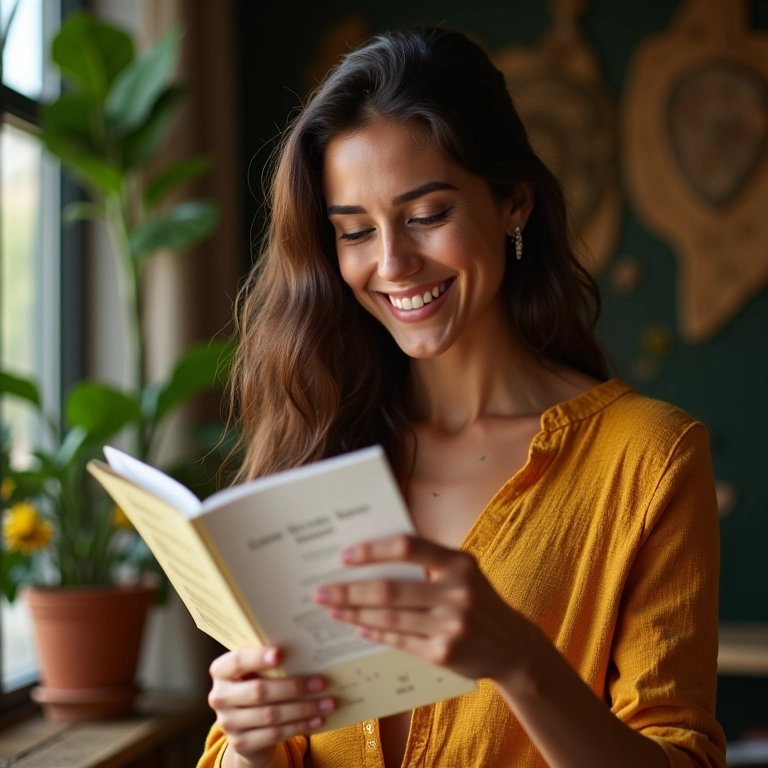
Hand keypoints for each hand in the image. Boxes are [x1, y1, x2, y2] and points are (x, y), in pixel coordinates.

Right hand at [208, 646, 335, 766]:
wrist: (246, 724)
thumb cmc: (258, 684)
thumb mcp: (258, 671)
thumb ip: (271, 661)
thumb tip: (308, 651)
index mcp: (221, 671)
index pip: (237, 661)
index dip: (257, 658)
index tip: (281, 653)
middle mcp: (219, 696)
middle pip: (259, 691)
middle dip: (294, 687)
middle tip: (321, 683)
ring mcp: (228, 723)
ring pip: (271, 715)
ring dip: (303, 709)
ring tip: (327, 703)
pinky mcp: (241, 743)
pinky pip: (275, 734)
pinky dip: (299, 727)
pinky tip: (317, 720)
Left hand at [314, 534, 530, 681]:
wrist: (511, 646)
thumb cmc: (475, 599)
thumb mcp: (461, 571)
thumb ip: (426, 561)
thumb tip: (370, 556)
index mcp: (459, 562)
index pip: (408, 547)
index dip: (372, 550)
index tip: (343, 556)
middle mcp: (458, 592)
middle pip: (389, 589)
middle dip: (349, 590)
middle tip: (320, 591)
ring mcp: (451, 625)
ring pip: (389, 618)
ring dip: (354, 613)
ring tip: (331, 609)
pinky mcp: (444, 654)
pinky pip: (398, 641)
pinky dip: (374, 633)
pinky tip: (357, 626)